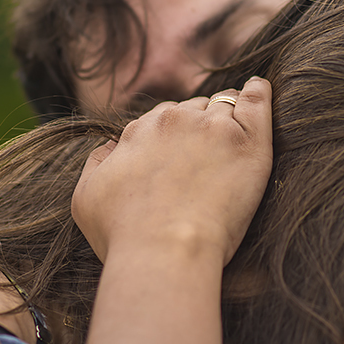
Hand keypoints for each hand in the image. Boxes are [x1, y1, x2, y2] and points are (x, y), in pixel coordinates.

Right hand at [72, 76, 272, 265]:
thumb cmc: (123, 234)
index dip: (170, 137)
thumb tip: (111, 145)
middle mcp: (173, 120)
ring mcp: (212, 127)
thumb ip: (96, 162)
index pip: (161, 119)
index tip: (179, 161)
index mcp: (138, 131)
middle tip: (205, 161)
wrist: (164, 253)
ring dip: (227, 116)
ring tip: (231, 143)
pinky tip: (257, 90)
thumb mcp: (85, 197)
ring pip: (224, 104)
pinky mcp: (247, 142)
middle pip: (192, 108)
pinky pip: (256, 99)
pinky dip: (257, 93)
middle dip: (198, 126)